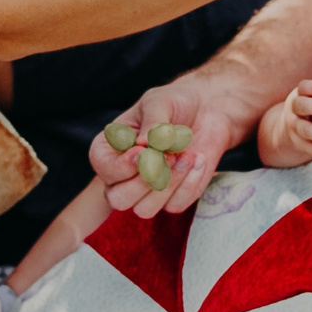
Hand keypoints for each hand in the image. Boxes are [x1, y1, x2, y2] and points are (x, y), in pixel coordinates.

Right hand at [86, 74, 253, 217]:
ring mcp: (147, 191)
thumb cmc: (175, 103)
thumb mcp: (159, 102)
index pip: (103, 167)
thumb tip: (145, 144)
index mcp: (110, 148)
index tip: (143, 150)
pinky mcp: (172, 198)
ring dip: (168, 183)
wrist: (208, 110)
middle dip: (145, 180)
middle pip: (118, 199)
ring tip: (186, 155)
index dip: (121, 165)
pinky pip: (174, 205)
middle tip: (169, 154)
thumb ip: (152, 123)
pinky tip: (197, 159)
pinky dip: (189, 183)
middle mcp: (123, 174)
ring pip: (145, 209)